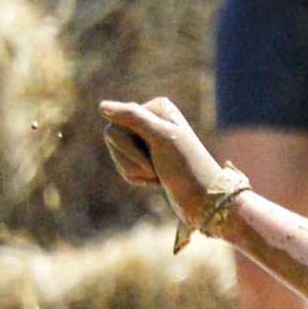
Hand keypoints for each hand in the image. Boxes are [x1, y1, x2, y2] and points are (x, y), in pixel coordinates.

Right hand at [100, 97, 233, 234]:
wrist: (204, 202)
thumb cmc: (187, 168)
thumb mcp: (161, 138)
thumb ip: (133, 117)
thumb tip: (103, 106)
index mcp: (157, 108)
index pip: (116, 122)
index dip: (130, 146)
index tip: (155, 154)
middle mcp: (151, 121)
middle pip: (112, 137)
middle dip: (133, 160)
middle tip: (157, 167)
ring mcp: (148, 142)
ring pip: (118, 155)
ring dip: (136, 172)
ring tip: (159, 175)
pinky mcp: (148, 162)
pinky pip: (125, 169)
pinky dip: (138, 179)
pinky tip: (157, 181)